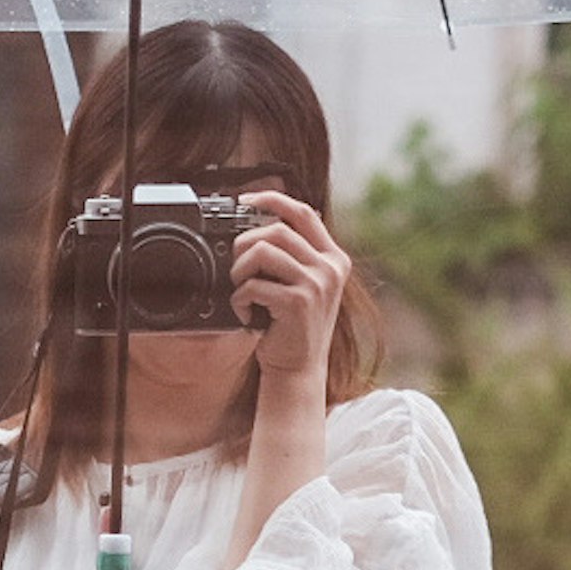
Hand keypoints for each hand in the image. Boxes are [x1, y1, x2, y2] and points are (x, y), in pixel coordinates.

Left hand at [230, 190, 351, 380]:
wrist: (298, 370)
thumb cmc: (292, 328)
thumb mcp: (302, 286)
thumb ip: (293, 256)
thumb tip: (257, 224)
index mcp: (333, 258)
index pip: (303, 212)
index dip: (272, 199)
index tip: (245, 201)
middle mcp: (330, 268)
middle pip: (276, 230)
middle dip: (245, 244)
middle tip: (237, 268)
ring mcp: (317, 284)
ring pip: (262, 252)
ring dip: (239, 271)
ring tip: (239, 290)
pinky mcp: (299, 303)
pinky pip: (255, 284)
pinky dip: (239, 298)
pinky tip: (244, 312)